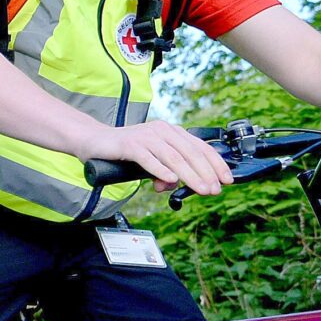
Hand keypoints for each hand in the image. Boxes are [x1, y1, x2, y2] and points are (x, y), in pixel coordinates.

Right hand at [85, 121, 232, 197]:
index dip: (216, 163)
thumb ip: (163, 172)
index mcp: (171, 132)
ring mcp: (146, 136)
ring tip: (200, 189)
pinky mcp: (130, 144)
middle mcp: (162, 130)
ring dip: (189, 175)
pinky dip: (160, 170)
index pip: (200, 147)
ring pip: (173, 157)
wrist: (94, 142)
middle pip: (190, 153)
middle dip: (206, 173)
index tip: (227, 179)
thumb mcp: (150, 163)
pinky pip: (149, 159)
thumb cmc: (124, 152)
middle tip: (214, 190)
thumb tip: (173, 185)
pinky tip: (170, 181)